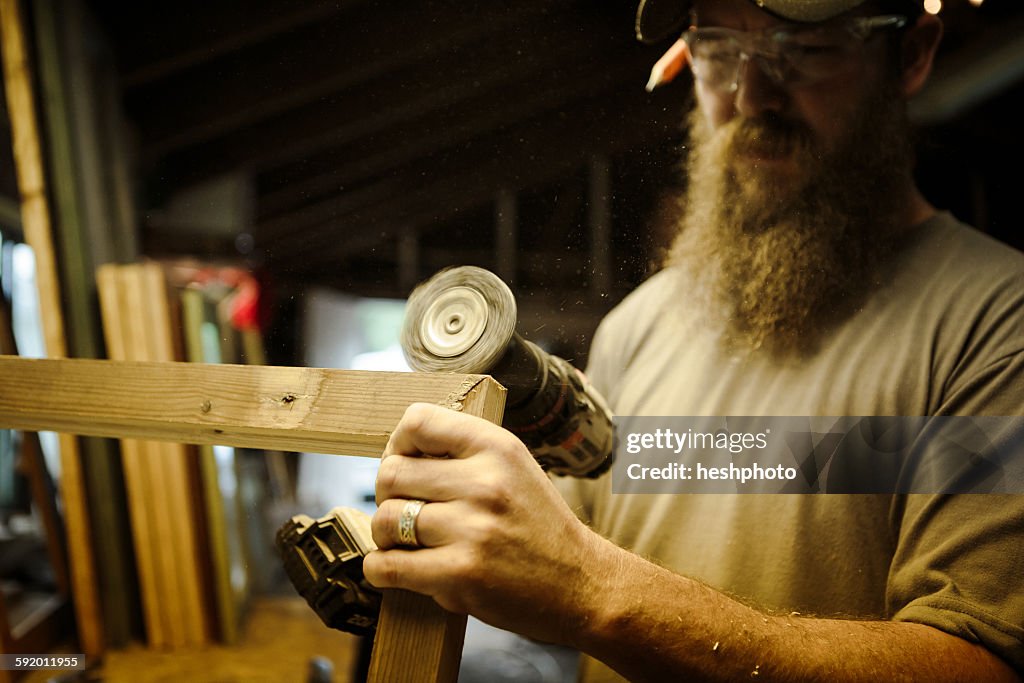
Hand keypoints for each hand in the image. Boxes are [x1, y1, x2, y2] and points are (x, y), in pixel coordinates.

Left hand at [363, 402, 607, 645]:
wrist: (582, 584)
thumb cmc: (539, 526)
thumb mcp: (514, 469)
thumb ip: (465, 453)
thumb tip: (398, 451)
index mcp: (498, 448)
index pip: (418, 421)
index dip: (398, 443)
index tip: (404, 464)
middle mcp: (485, 482)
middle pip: (391, 472)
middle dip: (386, 494)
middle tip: (402, 510)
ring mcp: (472, 529)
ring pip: (384, 520)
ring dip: (384, 536)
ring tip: (405, 544)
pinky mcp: (460, 574)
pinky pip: (386, 565)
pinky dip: (379, 570)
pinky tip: (392, 570)